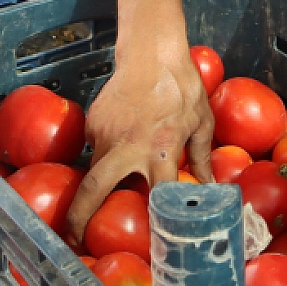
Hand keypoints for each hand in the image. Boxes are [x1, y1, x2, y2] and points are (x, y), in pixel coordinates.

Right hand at [67, 38, 214, 241]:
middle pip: (96, 189)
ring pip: (93, 168)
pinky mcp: (93, 121)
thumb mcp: (201, 123)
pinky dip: (104, 149)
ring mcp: (105, 133)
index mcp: (161, 149)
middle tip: (76, 234)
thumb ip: (202, 158)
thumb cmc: (183, 87)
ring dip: (99, 178)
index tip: (148, 235)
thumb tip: (210, 184)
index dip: (152, 219)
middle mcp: (129, 146)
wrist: (153, 52)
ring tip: (113, 175)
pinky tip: (121, 136)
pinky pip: (94, 146)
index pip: (155, 195)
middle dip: (80, 216)